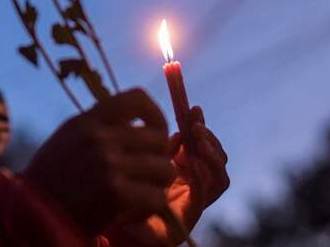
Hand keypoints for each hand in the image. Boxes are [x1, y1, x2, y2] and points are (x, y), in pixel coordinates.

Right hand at [22, 89, 175, 235]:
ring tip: (139, 195)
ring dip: (157, 186)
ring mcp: (107, 163)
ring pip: (164, 169)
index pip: (137, 98)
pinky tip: (132, 212)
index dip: (155, 115)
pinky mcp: (115, 192)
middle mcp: (98, 136)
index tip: (154, 134)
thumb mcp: (67, 139)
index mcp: (87, 120)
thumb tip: (133, 121)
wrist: (32, 216)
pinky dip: (150, 209)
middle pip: (158, 138)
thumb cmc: (51, 181)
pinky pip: (157, 197)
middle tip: (147, 176)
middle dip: (159, 158)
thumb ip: (97, 127)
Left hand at [107, 106, 229, 244]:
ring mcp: (193, 203)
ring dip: (212, 158)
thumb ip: (159, 146)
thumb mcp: (141, 158)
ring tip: (199, 143)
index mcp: (185, 170)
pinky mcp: (185, 219)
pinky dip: (200, 180)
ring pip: (219, 180)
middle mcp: (194, 187)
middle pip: (218, 162)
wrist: (110, 221)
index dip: (202, 127)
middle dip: (210, 140)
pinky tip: (193, 164)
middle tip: (195, 126)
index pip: (205, 147)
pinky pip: (201, 198)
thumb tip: (174, 130)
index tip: (194, 108)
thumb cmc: (122, 187)